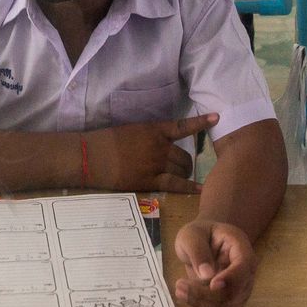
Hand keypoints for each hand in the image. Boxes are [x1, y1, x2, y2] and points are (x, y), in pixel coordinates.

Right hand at [81, 114, 217, 193]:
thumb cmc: (105, 141)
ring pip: (182, 169)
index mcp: (153, 130)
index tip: (217, 118)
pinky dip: (189, 186)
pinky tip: (199, 189)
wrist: (89, 157)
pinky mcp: (149, 181)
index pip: (182, 126)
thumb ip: (149, 135)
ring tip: (181, 176)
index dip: (201, 122)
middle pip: (184, 155)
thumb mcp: (131, 130)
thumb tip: (163, 142)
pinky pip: (175, 184)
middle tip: (182, 166)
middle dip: (186, 162)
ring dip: (184, 173)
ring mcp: (155, 164)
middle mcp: (158, 146)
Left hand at [173, 219, 258, 306]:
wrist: (205, 241)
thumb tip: (206, 276)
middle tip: (180, 286)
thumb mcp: (192, 235)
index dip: (231, 278)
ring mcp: (242, 288)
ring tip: (180, 293)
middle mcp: (246, 271)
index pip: (244, 266)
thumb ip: (198, 251)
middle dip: (206, 294)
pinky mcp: (232, 301)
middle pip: (234, 291)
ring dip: (203, 306)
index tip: (212, 284)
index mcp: (240, 248)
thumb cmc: (200, 234)